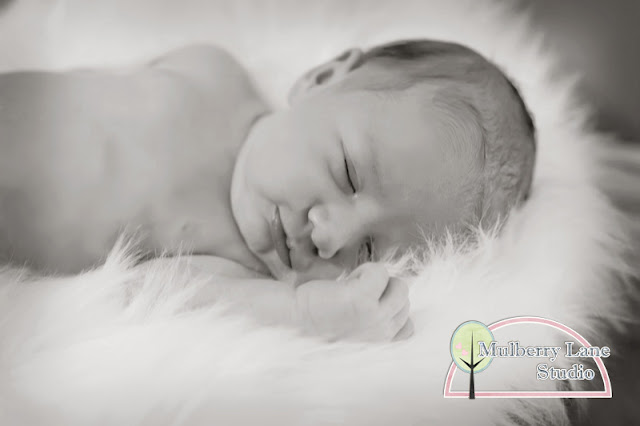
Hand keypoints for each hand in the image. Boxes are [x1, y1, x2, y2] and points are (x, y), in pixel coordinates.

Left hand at [293, 262, 412, 341]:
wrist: (294, 319)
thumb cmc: (323, 321)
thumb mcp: (358, 331)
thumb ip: (380, 324)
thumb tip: (403, 306)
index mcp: (381, 343)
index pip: (408, 325)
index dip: (388, 306)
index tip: (366, 306)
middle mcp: (382, 333)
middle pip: (404, 298)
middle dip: (383, 289)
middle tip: (356, 294)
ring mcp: (375, 317)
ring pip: (398, 285)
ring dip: (375, 279)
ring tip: (351, 288)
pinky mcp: (363, 299)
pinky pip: (380, 272)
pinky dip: (365, 270)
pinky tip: (346, 281)